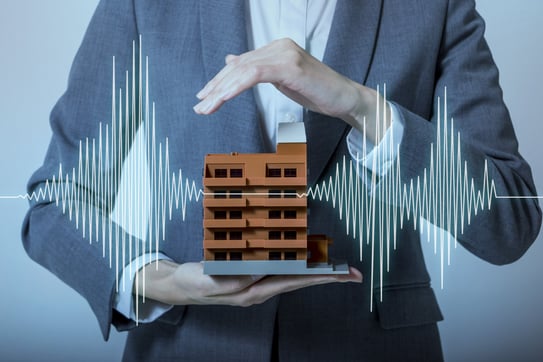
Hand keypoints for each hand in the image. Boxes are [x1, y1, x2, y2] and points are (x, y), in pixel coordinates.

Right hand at [137, 260, 361, 306]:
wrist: (181, 286)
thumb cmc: (195, 283)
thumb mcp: (212, 281)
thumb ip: (237, 280)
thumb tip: (264, 271)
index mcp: (253, 292)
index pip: (293, 282)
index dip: (318, 277)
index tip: (340, 274)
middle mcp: (261, 289)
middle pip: (300, 281)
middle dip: (327, 277)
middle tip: (353, 273)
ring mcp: (258, 284)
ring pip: (293, 276)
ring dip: (316, 271)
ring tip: (338, 267)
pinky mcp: (253, 276)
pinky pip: (281, 269)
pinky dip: (298, 265)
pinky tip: (306, 261)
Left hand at [193, 38, 389, 143]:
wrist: (344, 98)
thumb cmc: (317, 91)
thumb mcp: (282, 79)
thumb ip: (258, 69)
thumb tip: (233, 60)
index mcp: (276, 48)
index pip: (240, 63)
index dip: (219, 80)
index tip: (204, 98)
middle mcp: (278, 46)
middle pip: (238, 66)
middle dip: (215, 87)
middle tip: (199, 107)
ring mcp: (284, 54)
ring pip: (242, 70)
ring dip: (220, 91)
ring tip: (206, 108)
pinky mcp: (289, 66)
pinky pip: (254, 75)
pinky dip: (235, 88)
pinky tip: (222, 100)